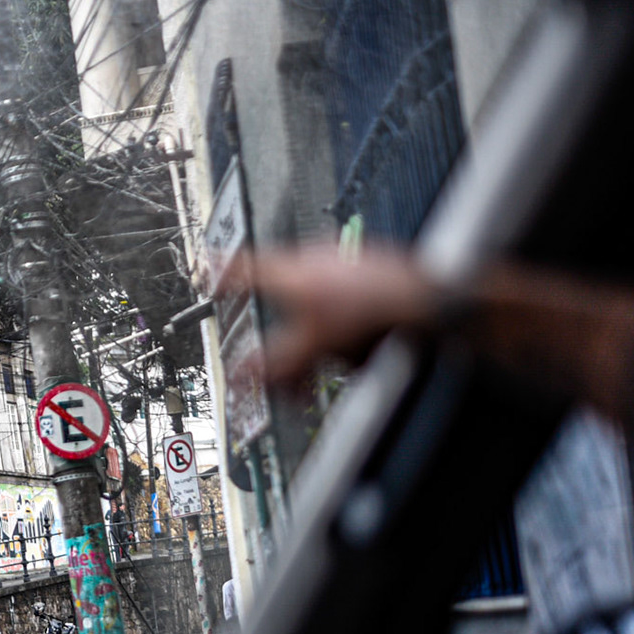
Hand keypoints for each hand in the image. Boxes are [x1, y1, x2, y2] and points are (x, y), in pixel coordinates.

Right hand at [220, 247, 445, 381]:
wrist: (424, 300)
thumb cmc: (372, 313)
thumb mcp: (310, 350)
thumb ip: (272, 365)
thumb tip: (241, 376)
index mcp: (289, 271)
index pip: (242, 267)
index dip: (221, 273)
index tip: (209, 273)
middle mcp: (313, 257)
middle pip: (281, 293)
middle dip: (284, 332)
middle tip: (289, 360)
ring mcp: (342, 259)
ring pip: (314, 296)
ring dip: (316, 332)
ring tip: (332, 358)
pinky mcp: (368, 266)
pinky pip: (343, 294)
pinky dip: (341, 320)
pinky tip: (358, 344)